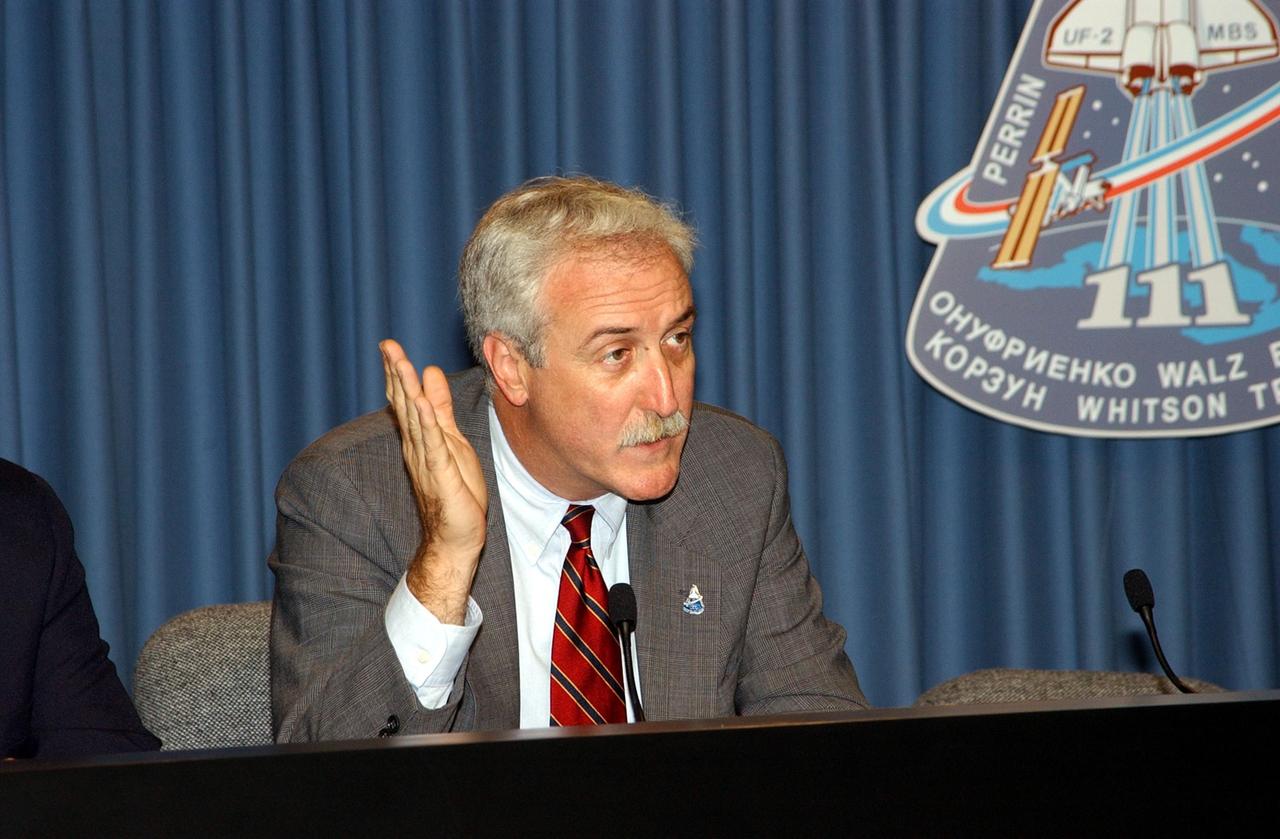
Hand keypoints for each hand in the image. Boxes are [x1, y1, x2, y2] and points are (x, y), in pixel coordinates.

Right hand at [380, 340, 487, 623]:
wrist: (456, 537)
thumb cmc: (456, 492)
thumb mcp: (452, 441)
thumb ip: (442, 409)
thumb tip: (431, 375)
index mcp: (421, 438)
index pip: (406, 401)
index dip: (398, 373)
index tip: (390, 346)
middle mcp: (418, 447)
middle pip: (405, 405)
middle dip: (397, 374)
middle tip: (388, 346)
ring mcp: (427, 461)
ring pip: (417, 421)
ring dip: (408, 393)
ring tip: (402, 365)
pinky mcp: (441, 475)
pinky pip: (433, 446)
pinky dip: (429, 425)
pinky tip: (423, 405)